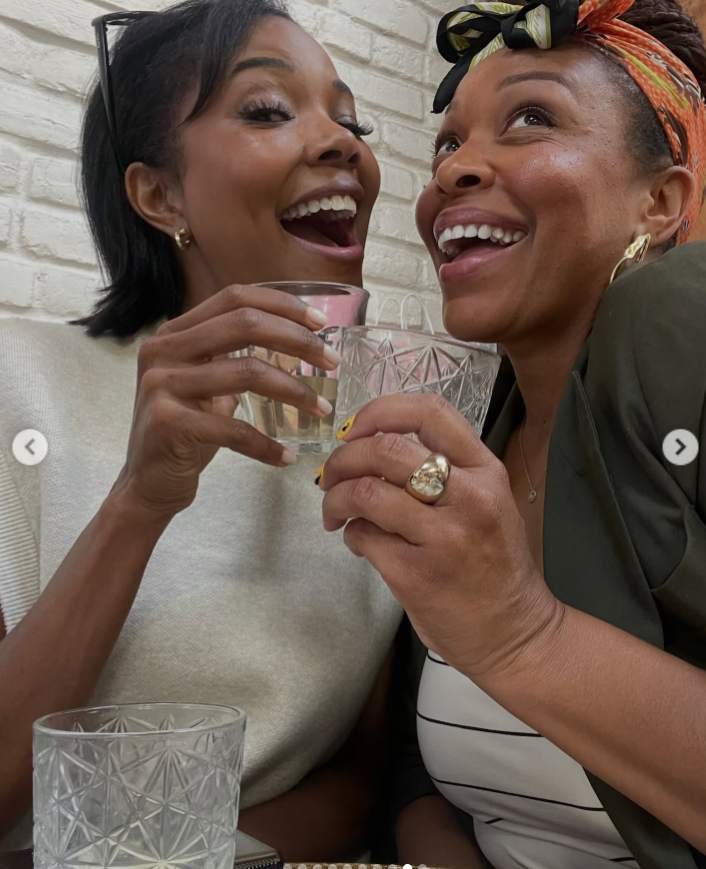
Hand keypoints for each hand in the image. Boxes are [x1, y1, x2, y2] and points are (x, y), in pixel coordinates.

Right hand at [113, 285, 337, 519]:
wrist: (147, 484)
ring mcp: (162, 384)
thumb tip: (297, 340)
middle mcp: (163, 350)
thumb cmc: (187, 433)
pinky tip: (287, 456)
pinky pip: (235, 429)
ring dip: (294, 392)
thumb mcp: (208, 384)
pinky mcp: (168, 423)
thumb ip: (236, 356)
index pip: (235, 298)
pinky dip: (267, 445)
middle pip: (245, 324)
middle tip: (332, 362)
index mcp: (175, 333)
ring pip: (247, 372)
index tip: (321, 323)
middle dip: (297, 340)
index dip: (282, 305)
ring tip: (321, 409)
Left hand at [320, 394, 562, 678]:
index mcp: (486, 471)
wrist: (515, 634)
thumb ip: (444, 470)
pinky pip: (363, 537)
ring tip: (335, 513)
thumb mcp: (488, 502)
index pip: (429, 411)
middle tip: (331, 477)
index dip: (379, 411)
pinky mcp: (416, 575)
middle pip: (385, 449)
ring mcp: (444, 537)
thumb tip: (370, 447)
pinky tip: (359, 542)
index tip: (355, 431)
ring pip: (365, 492)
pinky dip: (350, 535)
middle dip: (343, 458)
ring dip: (336, 498)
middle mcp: (469, 497)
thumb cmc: (495, 564)